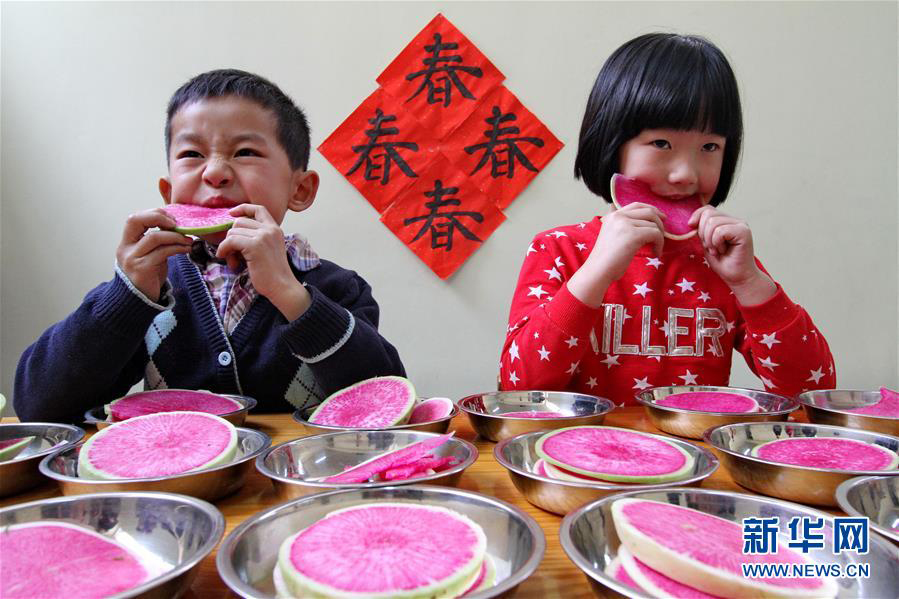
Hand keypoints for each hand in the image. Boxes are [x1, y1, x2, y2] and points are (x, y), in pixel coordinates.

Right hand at [116, 208, 191, 300]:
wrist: (139, 301)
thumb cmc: (148, 276)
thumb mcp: (150, 255)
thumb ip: (157, 241)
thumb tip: (177, 225)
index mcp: (126, 243)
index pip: (134, 219)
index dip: (153, 214)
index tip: (171, 218)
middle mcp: (126, 249)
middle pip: (136, 221)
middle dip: (158, 217)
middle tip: (177, 223)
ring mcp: (132, 258)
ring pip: (154, 237)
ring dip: (176, 236)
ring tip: (188, 240)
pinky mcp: (143, 269)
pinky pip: (163, 252)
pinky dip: (178, 248)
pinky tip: (187, 248)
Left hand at [216, 204, 310, 319]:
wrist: (282, 286)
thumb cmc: (273, 273)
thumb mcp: (268, 249)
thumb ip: (257, 237)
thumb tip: (232, 232)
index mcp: (275, 229)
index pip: (258, 209)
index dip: (243, 208)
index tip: (232, 214)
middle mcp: (270, 229)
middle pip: (240, 222)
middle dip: (231, 237)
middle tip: (233, 254)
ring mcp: (263, 236)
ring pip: (233, 232)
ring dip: (228, 247)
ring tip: (234, 262)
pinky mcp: (254, 246)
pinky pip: (230, 241)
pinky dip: (224, 250)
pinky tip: (227, 260)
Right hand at [568, 203, 664, 306]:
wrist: (598, 271)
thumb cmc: (606, 260)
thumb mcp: (612, 236)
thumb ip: (623, 227)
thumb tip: (644, 224)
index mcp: (612, 216)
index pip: (637, 205)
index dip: (652, 210)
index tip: (660, 218)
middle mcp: (618, 216)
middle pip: (648, 211)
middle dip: (659, 221)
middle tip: (664, 232)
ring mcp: (625, 224)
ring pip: (654, 223)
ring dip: (660, 236)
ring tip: (656, 248)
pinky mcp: (633, 234)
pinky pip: (655, 234)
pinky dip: (659, 244)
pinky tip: (655, 253)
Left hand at [688, 206, 775, 304]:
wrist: (737, 277)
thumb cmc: (722, 262)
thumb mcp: (706, 242)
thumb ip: (701, 230)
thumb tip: (691, 221)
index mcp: (726, 220)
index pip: (707, 209)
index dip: (696, 217)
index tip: (691, 228)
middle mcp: (734, 220)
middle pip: (708, 214)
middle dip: (703, 233)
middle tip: (711, 247)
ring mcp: (741, 224)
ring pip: (712, 222)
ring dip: (709, 240)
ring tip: (717, 250)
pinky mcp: (744, 232)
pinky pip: (720, 231)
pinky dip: (716, 243)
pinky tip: (723, 251)